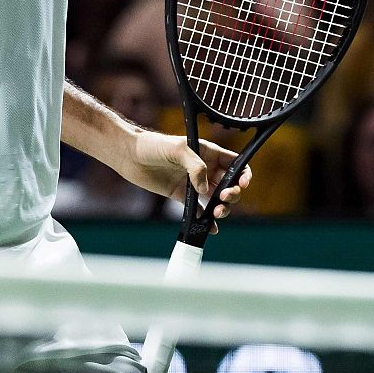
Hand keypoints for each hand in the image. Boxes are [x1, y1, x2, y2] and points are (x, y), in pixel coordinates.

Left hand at [126, 131, 251, 232]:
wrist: (129, 155)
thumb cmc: (153, 145)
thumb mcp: (178, 149)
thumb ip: (196, 166)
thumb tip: (205, 189)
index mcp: (209, 153)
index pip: (235, 164)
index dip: (243, 175)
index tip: (241, 184)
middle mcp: (205, 169)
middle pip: (230, 185)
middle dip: (232, 195)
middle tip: (222, 199)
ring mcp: (194, 183)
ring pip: (216, 200)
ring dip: (222, 209)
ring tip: (215, 214)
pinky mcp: (182, 196)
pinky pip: (198, 210)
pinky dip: (206, 220)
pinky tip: (209, 227)